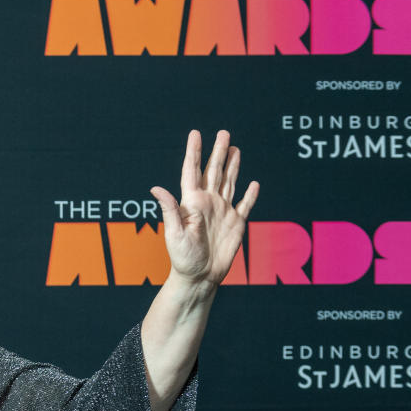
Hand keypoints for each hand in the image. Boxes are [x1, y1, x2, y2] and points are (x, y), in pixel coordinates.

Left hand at [150, 129, 259, 289]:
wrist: (199, 277)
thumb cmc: (182, 258)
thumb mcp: (174, 233)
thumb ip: (169, 209)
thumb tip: (155, 187)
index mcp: (191, 202)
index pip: (192, 171)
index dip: (194, 152)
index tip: (196, 134)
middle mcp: (207, 203)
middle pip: (214, 171)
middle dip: (219, 152)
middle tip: (224, 132)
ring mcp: (223, 212)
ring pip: (229, 182)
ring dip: (233, 166)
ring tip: (235, 148)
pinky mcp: (236, 224)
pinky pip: (245, 205)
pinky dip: (250, 194)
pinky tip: (254, 183)